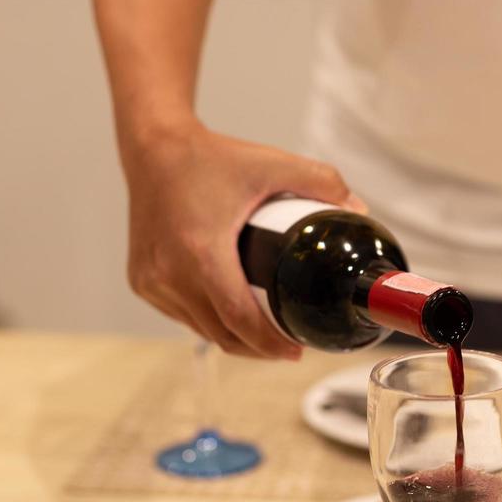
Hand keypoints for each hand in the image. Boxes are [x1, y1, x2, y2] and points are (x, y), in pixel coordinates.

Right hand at [123, 123, 365, 358]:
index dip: (270, 344)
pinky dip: (209, 322)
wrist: (153, 150)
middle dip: (259, 349)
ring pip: (201, 329)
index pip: (238, 318)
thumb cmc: (211, 158)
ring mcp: (151, 281)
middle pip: (222, 334)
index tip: (297, 351)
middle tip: (291, 348)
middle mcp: (170, 273)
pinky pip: (183, 316)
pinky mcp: (142, 282)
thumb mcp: (270, 163)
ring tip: (267, 337)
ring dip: (234, 339)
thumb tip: (359, 211)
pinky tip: (232, 318)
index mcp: (200, 252)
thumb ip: (320, 181)